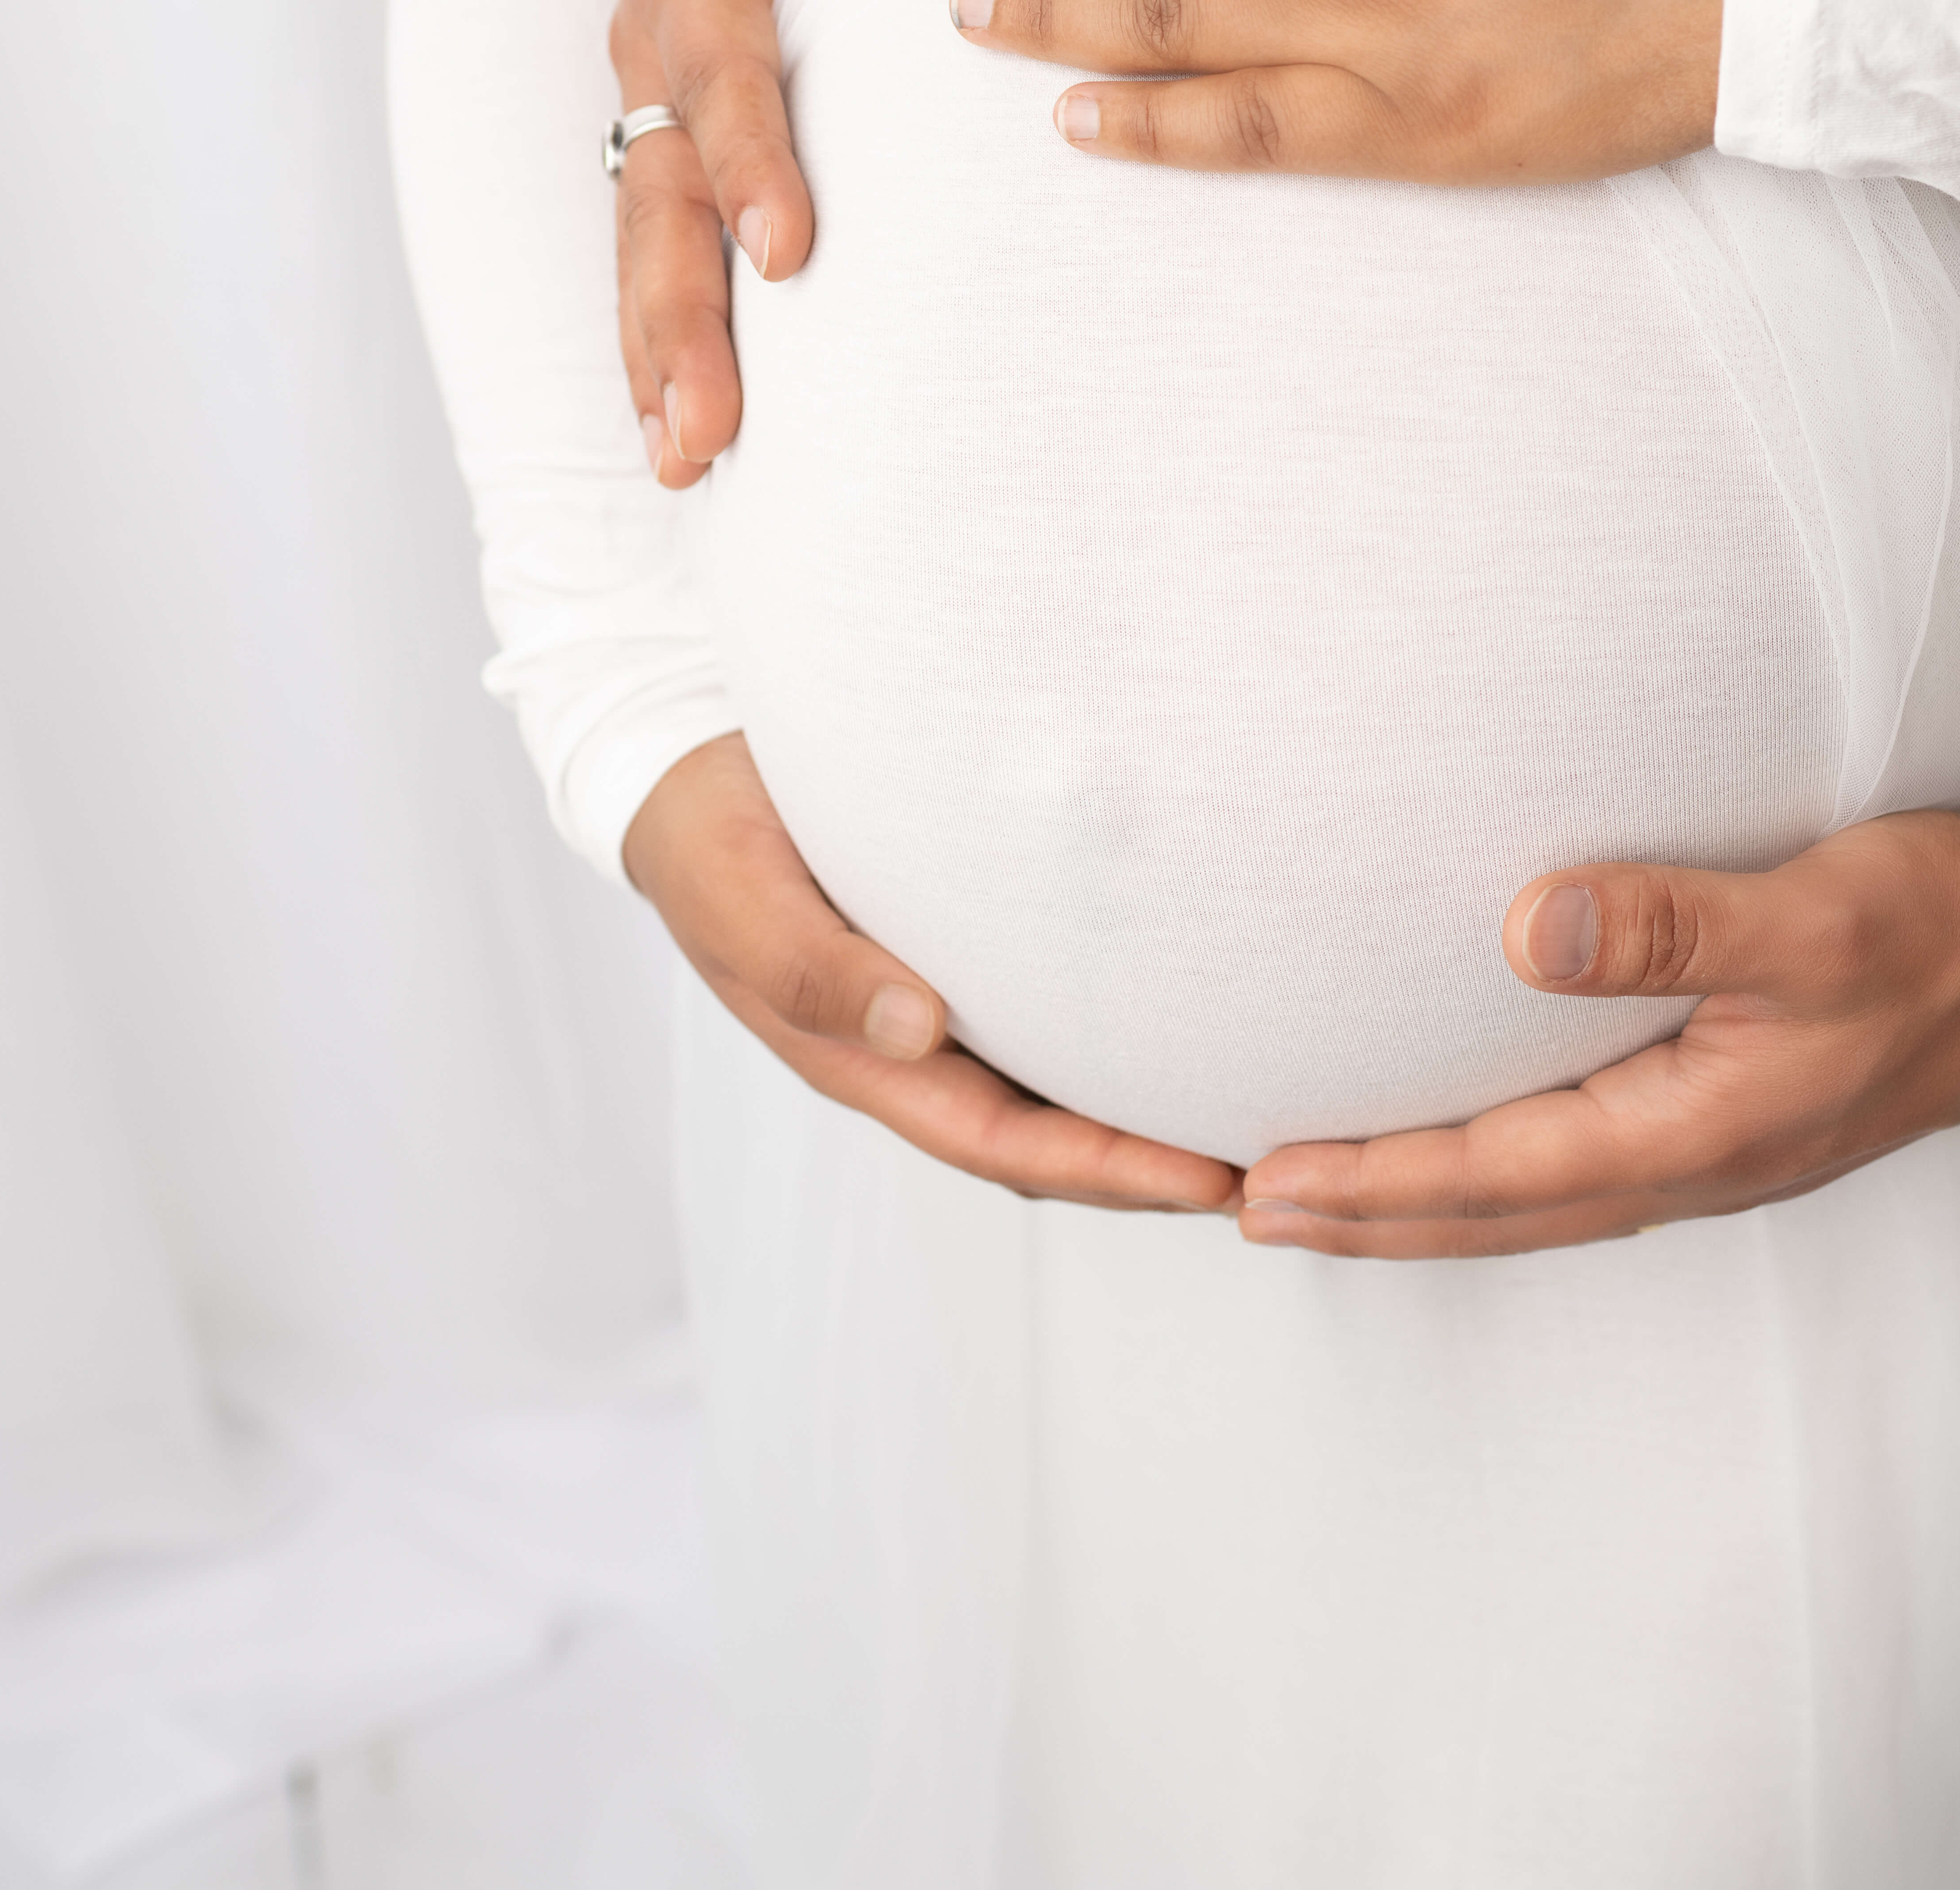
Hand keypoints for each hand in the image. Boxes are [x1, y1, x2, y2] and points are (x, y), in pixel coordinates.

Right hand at [611, 0, 947, 490]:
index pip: (721, 72)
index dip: (748, 161)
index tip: (785, 251)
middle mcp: (655, 45)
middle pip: (660, 195)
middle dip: (675, 316)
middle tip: (702, 424)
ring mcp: (656, 103)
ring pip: (647, 244)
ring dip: (657, 355)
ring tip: (681, 458)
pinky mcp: (677, 141)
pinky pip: (663, 249)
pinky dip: (663, 341)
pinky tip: (683, 433)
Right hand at [626, 735, 1238, 1211]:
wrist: (686, 779)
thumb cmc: (712, 838)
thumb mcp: (744, 897)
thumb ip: (816, 967)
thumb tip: (921, 1029)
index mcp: (865, 1060)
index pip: (1007, 1144)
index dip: (1108, 1171)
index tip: (1209, 1180)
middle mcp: (913, 1054)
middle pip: (1050, 1142)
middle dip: (1152, 1170)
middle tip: (1272, 1165)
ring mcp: (938, 1015)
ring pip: (1055, 1092)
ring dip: (1144, 1116)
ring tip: (1254, 1116)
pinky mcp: (961, 959)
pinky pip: (1048, 1026)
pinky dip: (1117, 1042)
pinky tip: (1186, 1022)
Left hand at [1232, 808, 1959, 1259]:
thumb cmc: (1945, 926)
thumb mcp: (1815, 911)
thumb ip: (1674, 923)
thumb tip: (1526, 928)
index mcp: (1699, 1130)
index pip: (1493, 1173)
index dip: (1371, 1181)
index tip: (1262, 1184)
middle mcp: (1697, 1165)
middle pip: (1493, 1216)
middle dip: (1367, 1220)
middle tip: (1241, 1212)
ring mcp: (1716, 1154)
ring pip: (1532, 1206)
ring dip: (1422, 1210)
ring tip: (1323, 1199)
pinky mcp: (1732, 1123)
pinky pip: (1576, 1177)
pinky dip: (1494, 1181)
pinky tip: (1466, 1159)